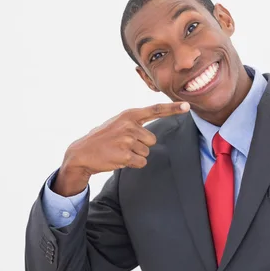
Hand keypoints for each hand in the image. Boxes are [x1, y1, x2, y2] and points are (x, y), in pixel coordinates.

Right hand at [53, 102, 189, 195]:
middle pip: (152, 139)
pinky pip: (141, 162)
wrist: (82, 153)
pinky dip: (133, 164)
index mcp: (129, 115)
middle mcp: (129, 125)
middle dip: (141, 145)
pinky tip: (119, 159)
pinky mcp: (125, 155)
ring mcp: (127, 140)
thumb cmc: (103, 138)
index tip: (187, 106)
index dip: (173, 108)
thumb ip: (136, 123)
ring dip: (135, 155)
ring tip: (119, 151)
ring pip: (146, 152)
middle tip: (123, 145)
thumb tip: (154, 129)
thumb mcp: (118, 123)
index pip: (155, 110)